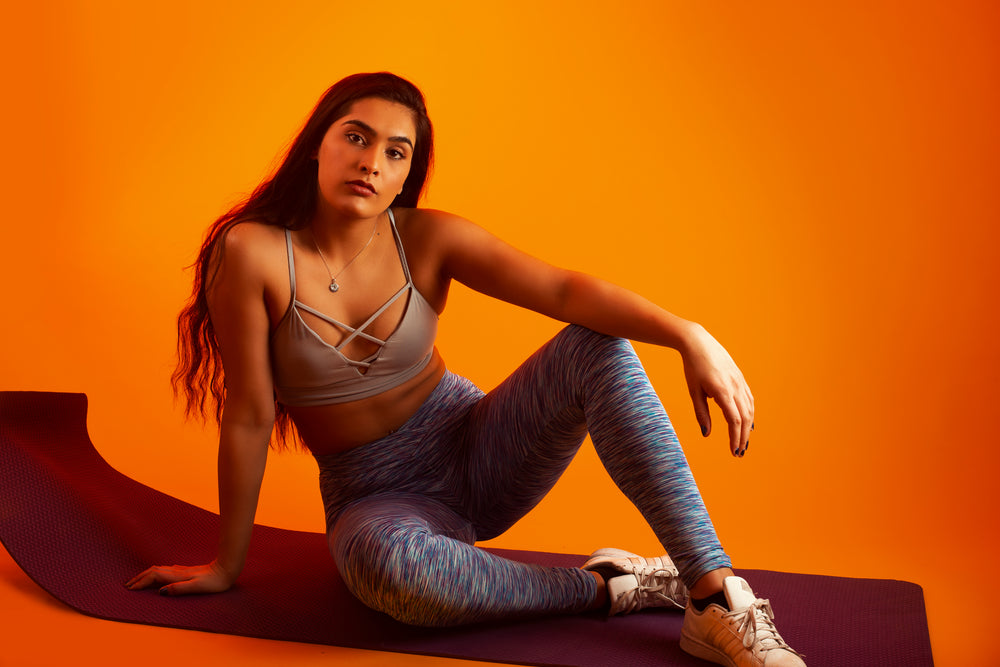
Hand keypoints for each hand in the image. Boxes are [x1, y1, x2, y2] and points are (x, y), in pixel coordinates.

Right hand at [126, 560, 234, 596]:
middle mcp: (177, 571)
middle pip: (153, 572)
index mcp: (177, 576)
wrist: (226, 570)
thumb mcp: (198, 587)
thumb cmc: (214, 582)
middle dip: (139, 578)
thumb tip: (162, 592)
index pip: (153, 577)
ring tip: (136, 581)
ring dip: (145, 575)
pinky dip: (154, 574)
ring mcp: (180, 570)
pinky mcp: (185, 571)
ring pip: (158, 570)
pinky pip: (164, 571)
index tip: (129, 589)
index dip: (141, 582)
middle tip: (126, 585)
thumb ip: (180, 589)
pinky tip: (156, 576)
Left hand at [681, 324, 754, 456]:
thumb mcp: (693, 391)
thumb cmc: (692, 368)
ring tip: (743, 442)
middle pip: (745, 418)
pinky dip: (750, 414)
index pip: (734, 421)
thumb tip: (706, 435)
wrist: (699, 342)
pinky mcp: (740, 378)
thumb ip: (701, 413)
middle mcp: (735, 387)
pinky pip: (749, 399)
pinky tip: (748, 423)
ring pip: (749, 410)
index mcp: (722, 391)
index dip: (734, 438)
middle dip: (743, 437)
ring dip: (748, 428)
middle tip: (739, 453)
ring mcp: (740, 382)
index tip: (733, 451)